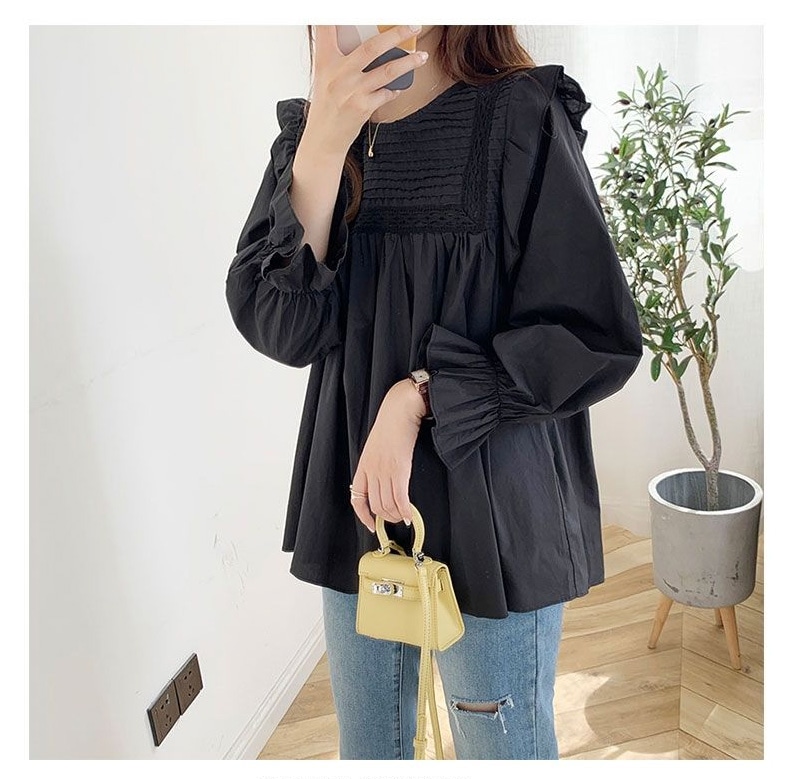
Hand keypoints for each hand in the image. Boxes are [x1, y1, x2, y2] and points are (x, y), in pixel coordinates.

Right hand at [302, 25, 429, 156]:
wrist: (323, 140)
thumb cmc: (326, 108)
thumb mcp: (323, 78)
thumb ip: (339, 61)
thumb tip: (366, 47)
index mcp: (325, 62)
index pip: (327, 30)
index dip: (334, 15)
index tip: (346, 6)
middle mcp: (339, 74)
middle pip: (372, 47)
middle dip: (396, 34)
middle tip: (413, 27)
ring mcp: (353, 91)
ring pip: (387, 70)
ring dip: (408, 63)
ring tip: (421, 57)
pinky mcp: (363, 107)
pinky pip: (386, 93)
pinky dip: (394, 89)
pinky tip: (399, 86)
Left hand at [350, 379, 427, 532]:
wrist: (399, 410)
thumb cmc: (391, 425)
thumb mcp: (376, 446)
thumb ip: (376, 464)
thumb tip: (383, 480)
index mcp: (363, 466)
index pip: (357, 499)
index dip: (364, 516)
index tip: (371, 524)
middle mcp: (372, 471)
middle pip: (376, 505)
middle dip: (386, 518)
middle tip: (396, 519)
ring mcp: (385, 471)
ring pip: (388, 504)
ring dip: (397, 515)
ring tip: (404, 517)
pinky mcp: (400, 469)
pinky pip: (401, 498)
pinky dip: (406, 511)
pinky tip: (410, 515)